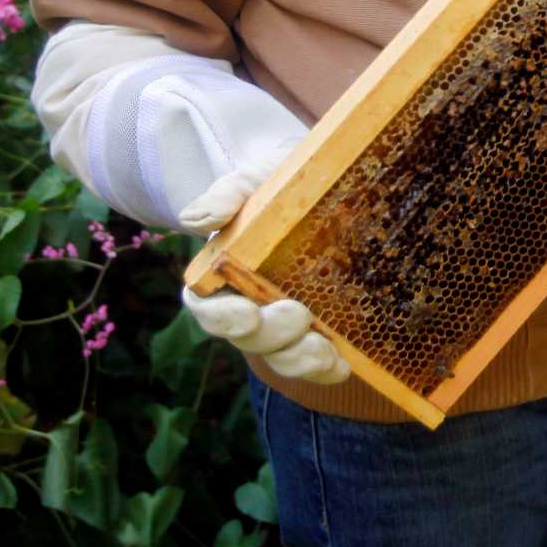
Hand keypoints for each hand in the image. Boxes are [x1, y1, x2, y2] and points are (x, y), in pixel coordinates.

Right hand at [178, 151, 351, 384]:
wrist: (323, 180)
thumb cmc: (277, 182)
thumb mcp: (252, 179)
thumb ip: (227, 195)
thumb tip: (200, 220)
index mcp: (223, 273)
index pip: (206, 305)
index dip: (221, 317)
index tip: (246, 314)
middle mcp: (249, 305)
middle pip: (249, 338)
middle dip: (271, 336)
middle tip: (298, 316)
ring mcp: (284, 322)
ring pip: (282, 356)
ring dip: (301, 360)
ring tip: (326, 353)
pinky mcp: (319, 329)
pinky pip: (318, 359)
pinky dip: (329, 367)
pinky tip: (346, 365)